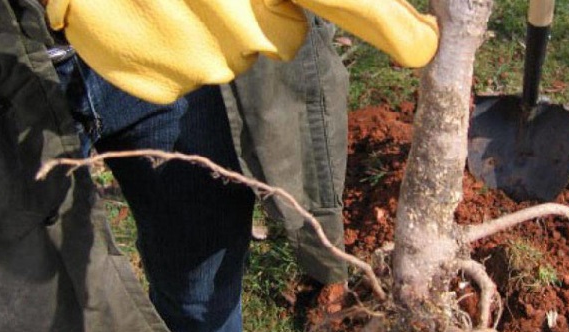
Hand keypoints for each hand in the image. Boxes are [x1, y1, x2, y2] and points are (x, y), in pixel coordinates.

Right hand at [46, 0, 437, 103]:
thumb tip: (333, 16)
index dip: (387, 21)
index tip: (423, 45)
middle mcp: (237, 12)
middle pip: (284, 36)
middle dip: (261, 13)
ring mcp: (197, 52)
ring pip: (235, 57)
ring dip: (211, 29)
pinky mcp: (163, 80)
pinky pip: (189, 75)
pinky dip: (173, 50)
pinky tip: (144, 17)